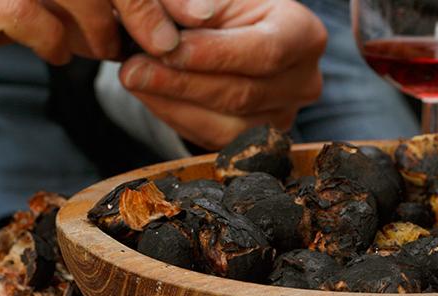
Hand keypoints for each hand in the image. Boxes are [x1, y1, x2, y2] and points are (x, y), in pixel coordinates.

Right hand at [0, 0, 186, 66]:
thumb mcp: (5, 1)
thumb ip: (60, 6)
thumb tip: (130, 24)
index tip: (178, 20)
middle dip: (139, 5)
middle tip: (159, 42)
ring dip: (102, 24)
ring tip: (104, 50)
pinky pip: (25, 10)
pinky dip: (55, 38)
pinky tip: (59, 54)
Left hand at [116, 0, 326, 149]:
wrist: (232, 33)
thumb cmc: (224, 8)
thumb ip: (200, 4)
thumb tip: (192, 18)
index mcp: (304, 35)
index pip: (265, 51)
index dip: (215, 54)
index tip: (169, 49)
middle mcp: (304, 81)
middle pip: (242, 92)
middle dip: (182, 81)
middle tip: (134, 68)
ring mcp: (283, 116)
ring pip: (225, 122)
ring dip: (172, 102)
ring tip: (134, 78)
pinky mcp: (256, 140)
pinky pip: (212, 137)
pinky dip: (175, 115)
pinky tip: (150, 94)